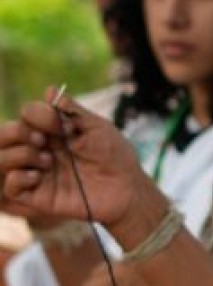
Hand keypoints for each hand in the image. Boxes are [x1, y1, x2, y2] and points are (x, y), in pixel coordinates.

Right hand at [0, 90, 156, 227]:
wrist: (127, 190)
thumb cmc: (115, 156)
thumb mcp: (98, 128)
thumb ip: (73, 111)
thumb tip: (49, 90)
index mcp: (52, 131)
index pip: (27, 114)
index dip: (39, 116)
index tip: (66, 127)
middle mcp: (39, 149)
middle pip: (4, 134)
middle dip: (19, 132)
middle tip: (44, 141)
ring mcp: (36, 172)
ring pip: (1, 158)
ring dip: (21, 155)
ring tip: (49, 161)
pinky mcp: (37, 195)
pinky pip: (9, 186)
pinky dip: (18, 178)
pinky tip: (39, 177)